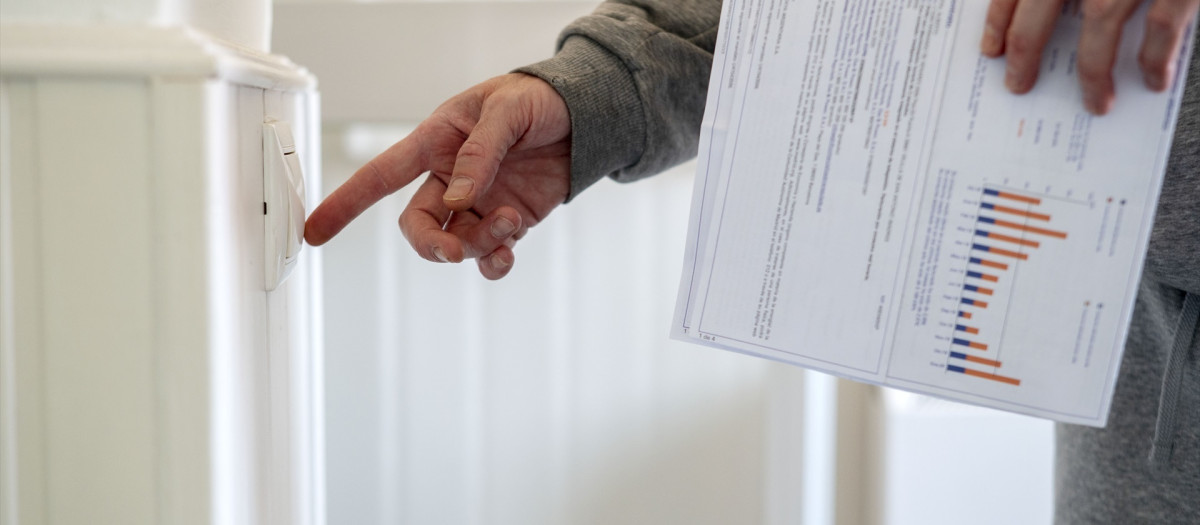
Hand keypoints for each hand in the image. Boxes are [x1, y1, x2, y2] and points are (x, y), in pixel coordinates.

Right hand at [304, 73, 570, 278]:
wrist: (583, 117)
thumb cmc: (536, 99)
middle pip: (418, 226)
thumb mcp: (507, 110)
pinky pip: (488, 255)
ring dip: (479, 245)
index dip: (346, 202)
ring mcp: (478, 203)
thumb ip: (481, 152)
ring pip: (457, 244)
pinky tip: (508, 252)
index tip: (315, 231)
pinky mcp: (507, 220)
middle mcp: (450, 178)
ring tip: (510, 222)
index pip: (381, 175)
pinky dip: (494, 263)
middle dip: (434, 245)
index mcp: (437, 142)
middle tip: (457, 250)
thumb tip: (460, 197)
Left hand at [980, 0, 1198, 113]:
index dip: (998, 21)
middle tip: (1018, 87)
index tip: (990, 51)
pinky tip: (1153, 81)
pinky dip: (1155, 58)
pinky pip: (1162, 26)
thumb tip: (1047, 8)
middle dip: (1024, 55)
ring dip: (1093, 74)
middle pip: (1038, 13)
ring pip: (1099, 26)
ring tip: (1096, 105)